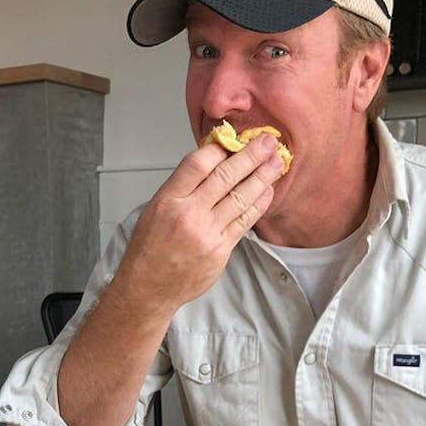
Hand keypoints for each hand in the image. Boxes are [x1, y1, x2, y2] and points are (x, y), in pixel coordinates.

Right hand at [115, 133, 286, 313]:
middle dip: (250, 156)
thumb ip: (183, 186)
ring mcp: (206, 233)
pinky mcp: (220, 250)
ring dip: (262, 177)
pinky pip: (245, 221)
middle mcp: (188, 214)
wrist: (149, 286)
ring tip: (276, 162)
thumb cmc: (150, 248)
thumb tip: (213, 162)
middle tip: (267, 141)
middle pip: (225, 176)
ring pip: (240, 197)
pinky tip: (267, 190)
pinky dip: (259, 203)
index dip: (220, 147)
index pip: (198, 163)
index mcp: (169, 199)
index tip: (235, 139)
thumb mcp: (155, 208)